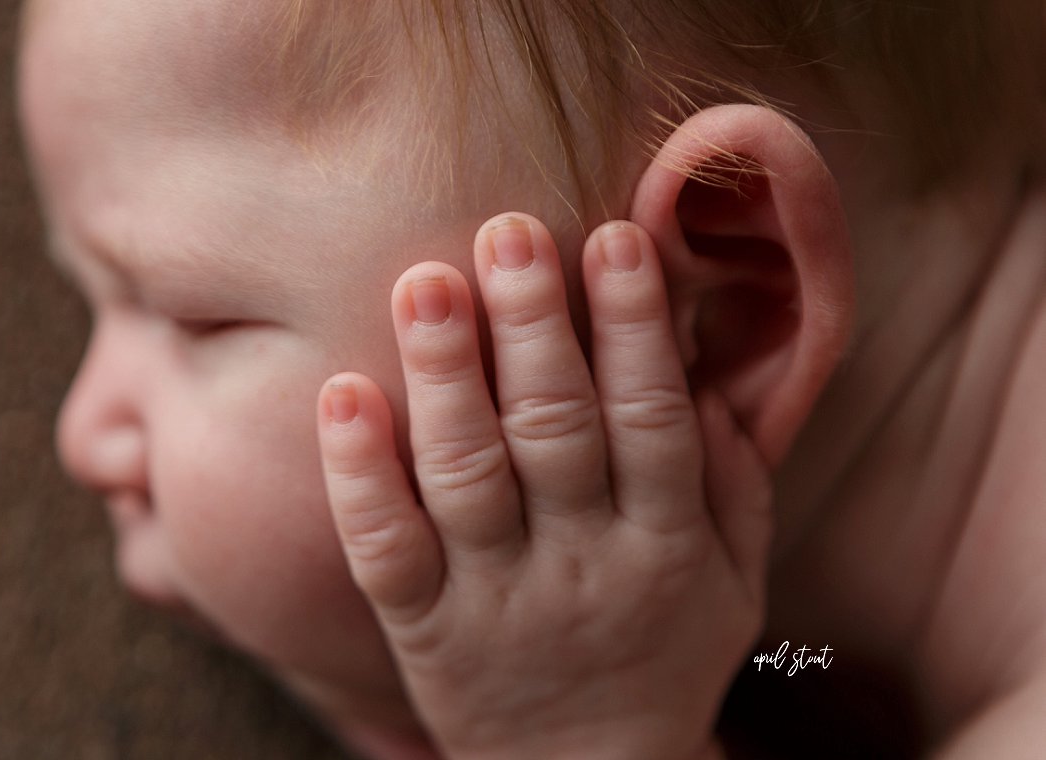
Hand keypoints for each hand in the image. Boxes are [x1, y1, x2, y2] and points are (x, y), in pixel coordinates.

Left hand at [317, 213, 772, 759]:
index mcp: (664, 544)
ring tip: (426, 283)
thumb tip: (707, 382)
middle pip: (556, 432)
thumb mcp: (734, 586)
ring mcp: (494, 596)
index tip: (617, 236)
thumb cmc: (666, 658)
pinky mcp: (421, 627)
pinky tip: (342, 393)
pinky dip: (359, 472)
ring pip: (467, 476)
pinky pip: (386, 549)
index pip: (652, 419)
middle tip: (508, 231)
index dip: (636, 328)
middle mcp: (580, 563)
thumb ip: (734, 486)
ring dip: (446, 376)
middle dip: (534, 327)